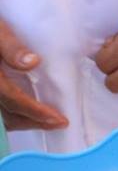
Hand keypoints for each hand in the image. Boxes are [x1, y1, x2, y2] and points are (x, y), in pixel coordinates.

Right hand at [0, 17, 68, 132]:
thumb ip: (11, 47)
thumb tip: (32, 62)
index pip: (12, 99)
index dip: (35, 111)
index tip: (58, 118)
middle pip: (8, 116)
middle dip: (34, 122)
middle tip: (59, 123)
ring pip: (3, 119)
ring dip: (25, 122)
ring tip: (49, 121)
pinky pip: (1, 114)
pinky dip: (16, 117)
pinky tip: (31, 114)